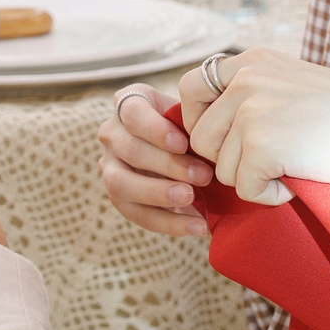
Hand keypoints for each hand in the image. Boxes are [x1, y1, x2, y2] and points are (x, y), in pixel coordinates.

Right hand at [97, 83, 215, 237]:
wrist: (184, 151)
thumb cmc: (191, 127)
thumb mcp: (192, 117)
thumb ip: (197, 124)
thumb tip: (219, 143)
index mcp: (129, 104)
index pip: (132, 113)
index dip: (155, 129)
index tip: (184, 144)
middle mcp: (112, 134)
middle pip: (129, 149)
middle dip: (167, 165)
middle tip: (203, 176)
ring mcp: (110, 167)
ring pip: (121, 183)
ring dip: (159, 193)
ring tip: (191, 199)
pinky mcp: (119, 198)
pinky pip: (137, 214)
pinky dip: (170, 223)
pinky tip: (198, 226)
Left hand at [184, 49, 329, 206]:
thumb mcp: (290, 82)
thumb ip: (253, 94)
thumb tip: (211, 134)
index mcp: (250, 61)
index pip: (190, 88)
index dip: (198, 121)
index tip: (224, 140)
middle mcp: (245, 80)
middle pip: (200, 137)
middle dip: (228, 160)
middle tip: (266, 162)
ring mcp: (251, 112)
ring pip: (221, 168)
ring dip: (253, 179)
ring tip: (293, 166)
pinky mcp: (262, 146)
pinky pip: (245, 189)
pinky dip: (270, 196)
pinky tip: (297, 181)